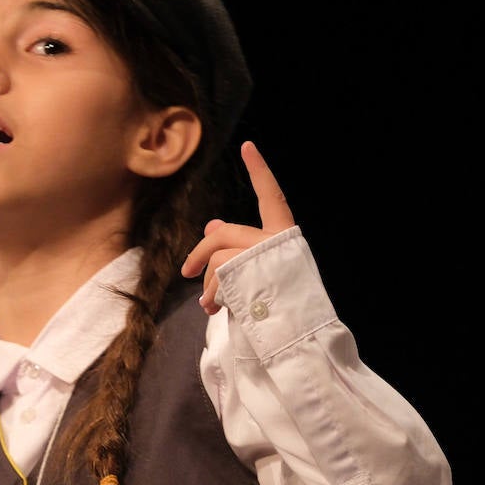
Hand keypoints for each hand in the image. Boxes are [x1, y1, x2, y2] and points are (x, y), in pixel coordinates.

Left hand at [180, 141, 294, 314]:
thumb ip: (235, 249)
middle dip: (200, 253)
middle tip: (186, 272)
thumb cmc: (278, 309)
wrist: (299, 337)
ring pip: (219, 257)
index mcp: (285, 237)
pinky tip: (215, 310)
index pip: (272, 196)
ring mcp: (266, 256)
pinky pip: (219, 275)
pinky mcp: (253, 273)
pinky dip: (211, 294)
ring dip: (207, 284)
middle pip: (225, 233)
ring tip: (209, 306)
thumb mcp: (255, 274)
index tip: (247, 146)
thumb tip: (210, 225)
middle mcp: (278, 241)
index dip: (260, 171)